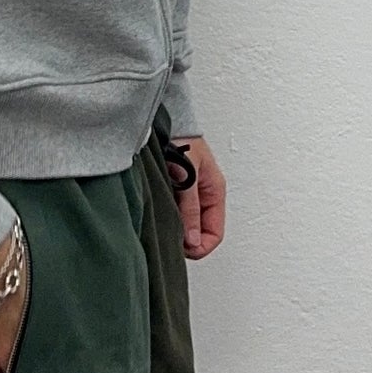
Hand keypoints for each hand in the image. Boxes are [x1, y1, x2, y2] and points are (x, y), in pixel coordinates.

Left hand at [170, 135, 225, 259]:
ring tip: (162, 224)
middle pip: (199, 233)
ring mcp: (188, 195)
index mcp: (214, 193)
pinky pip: (173, 215)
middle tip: (168, 239)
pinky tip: (156, 215)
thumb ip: (190, 209)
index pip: (215, 234)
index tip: (183, 249)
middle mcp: (202, 197)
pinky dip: (166, 219)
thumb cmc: (181, 140)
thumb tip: (192, 240)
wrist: (162, 123)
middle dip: (186, 241)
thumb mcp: (189, 177)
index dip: (200, 247)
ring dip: (175, 230)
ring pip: (186, 226)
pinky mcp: (173, 192)